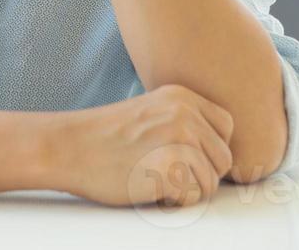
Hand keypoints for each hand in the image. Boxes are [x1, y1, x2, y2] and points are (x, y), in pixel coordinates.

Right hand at [54, 84, 234, 206]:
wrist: (71, 146)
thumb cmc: (106, 137)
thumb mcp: (151, 111)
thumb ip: (184, 121)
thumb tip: (218, 152)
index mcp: (182, 97)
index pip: (227, 127)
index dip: (212, 150)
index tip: (188, 159)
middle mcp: (185, 114)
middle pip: (224, 158)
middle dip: (204, 174)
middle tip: (171, 176)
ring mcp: (179, 139)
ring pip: (212, 181)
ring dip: (189, 190)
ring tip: (159, 182)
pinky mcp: (170, 167)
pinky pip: (194, 196)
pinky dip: (176, 201)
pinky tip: (153, 189)